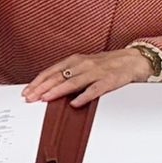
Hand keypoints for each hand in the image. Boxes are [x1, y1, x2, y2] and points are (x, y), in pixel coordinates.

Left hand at [24, 48, 152, 106]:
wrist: (134, 59)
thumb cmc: (108, 64)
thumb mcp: (86, 65)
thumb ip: (69, 74)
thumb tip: (49, 87)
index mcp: (77, 60)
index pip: (53, 71)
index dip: (38, 81)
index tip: (27, 91)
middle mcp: (85, 64)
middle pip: (59, 76)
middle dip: (42, 88)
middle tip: (29, 98)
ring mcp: (97, 72)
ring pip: (74, 82)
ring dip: (58, 90)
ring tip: (45, 98)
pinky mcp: (110, 80)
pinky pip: (96, 89)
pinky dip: (84, 96)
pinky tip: (75, 103)